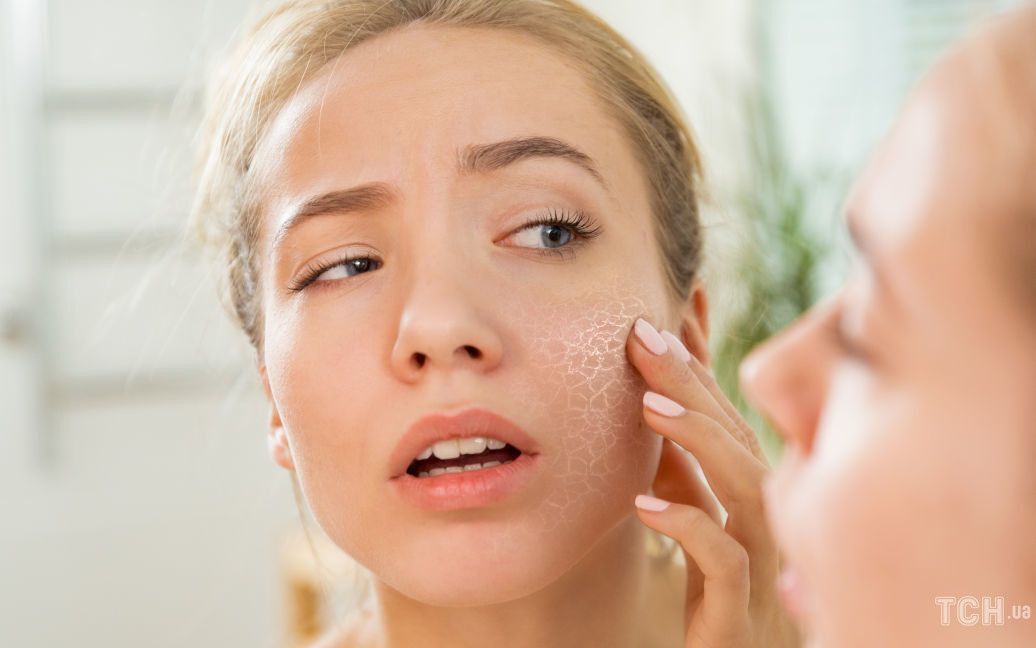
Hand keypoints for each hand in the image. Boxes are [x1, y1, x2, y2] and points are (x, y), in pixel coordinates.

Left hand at [626, 316, 800, 647]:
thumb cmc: (712, 593)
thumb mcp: (689, 514)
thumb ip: (678, 464)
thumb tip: (653, 397)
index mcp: (750, 491)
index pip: (726, 414)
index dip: (698, 362)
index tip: (667, 311)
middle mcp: (766, 517)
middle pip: (735, 435)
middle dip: (690, 381)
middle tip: (641, 335)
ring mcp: (761, 562)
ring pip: (745, 487)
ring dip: (698, 440)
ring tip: (646, 406)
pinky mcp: (743, 610)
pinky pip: (726, 562)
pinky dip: (689, 526)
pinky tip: (645, 505)